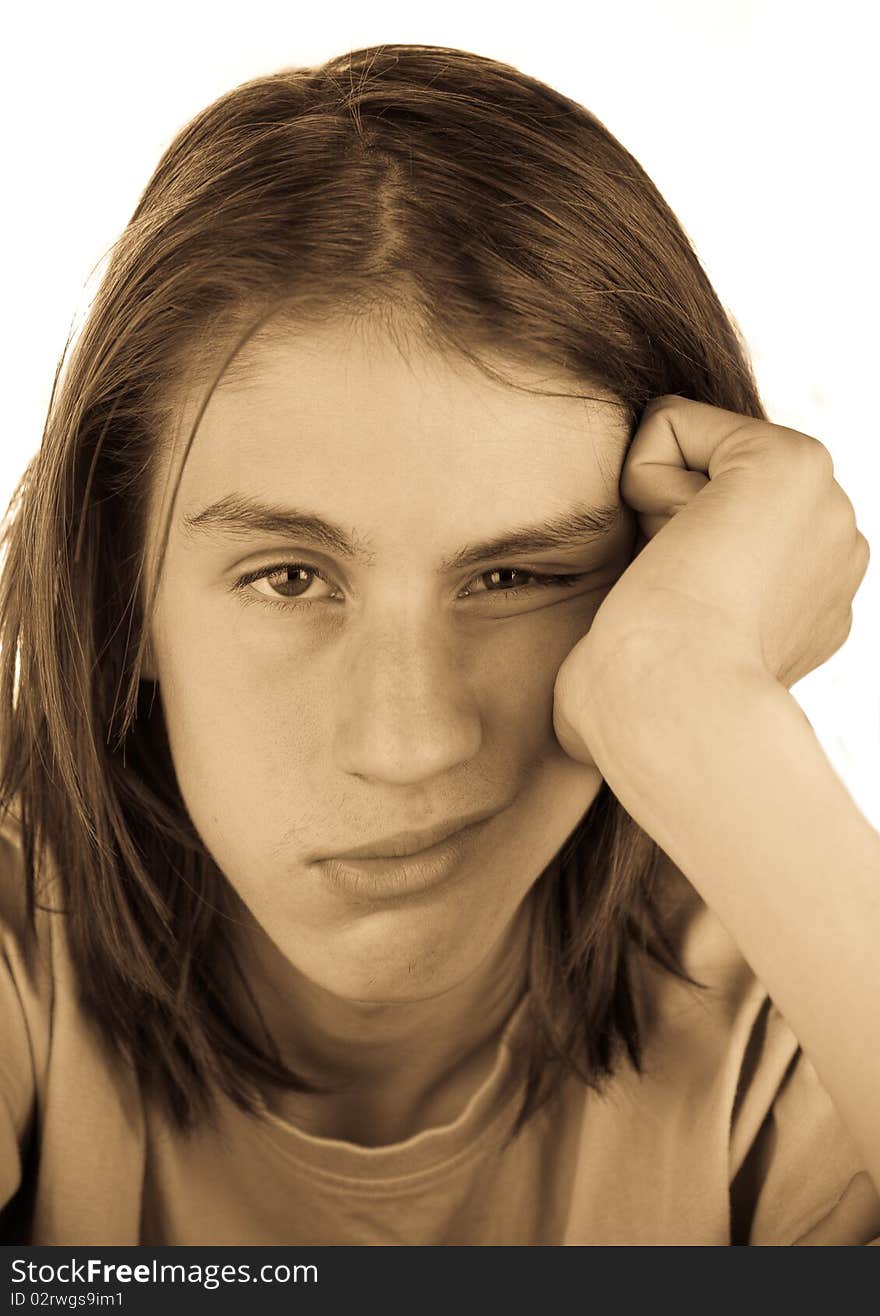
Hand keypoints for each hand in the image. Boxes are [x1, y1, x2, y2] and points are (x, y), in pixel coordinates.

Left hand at [554, 395, 869, 758]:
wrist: (669, 709)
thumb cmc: (637, 714)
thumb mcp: (659, 661)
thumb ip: (663, 621)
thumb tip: (616, 638)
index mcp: (805, 596)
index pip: (705, 526)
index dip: (660, 562)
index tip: (676, 622)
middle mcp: (832, 547)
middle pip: (698, 486)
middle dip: (663, 531)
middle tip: (674, 600)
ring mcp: (825, 503)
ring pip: (686, 457)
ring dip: (655, 513)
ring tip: (676, 577)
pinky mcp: (790, 461)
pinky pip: (672, 423)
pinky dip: (642, 477)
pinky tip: (672, 543)